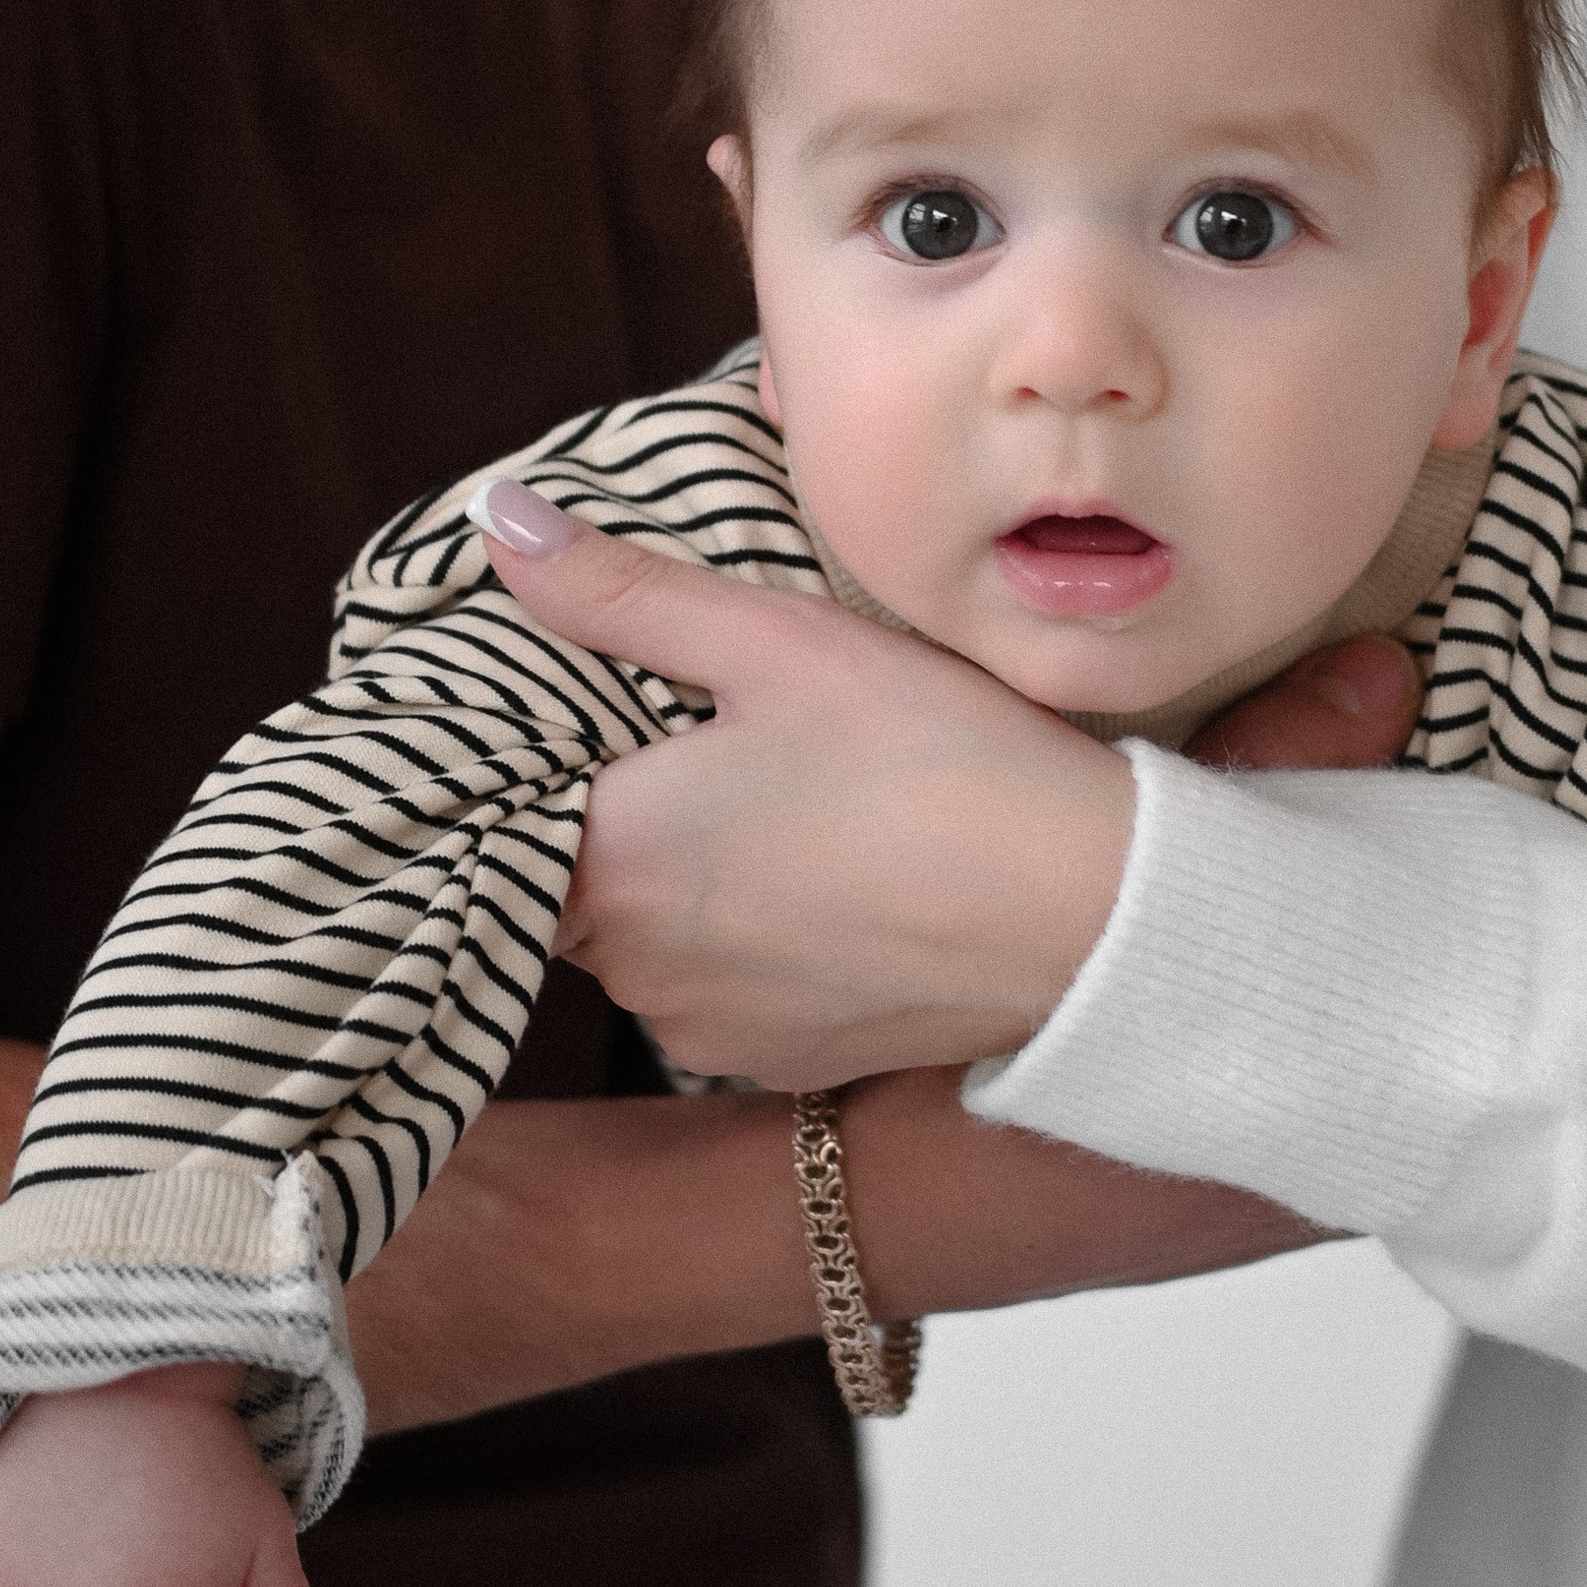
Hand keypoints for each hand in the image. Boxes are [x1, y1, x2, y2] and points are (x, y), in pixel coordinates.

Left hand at [481, 505, 1419, 1090]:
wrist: (1088, 914)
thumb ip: (620, 590)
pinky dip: (750, 940)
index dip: (529, 763)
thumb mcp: (777, 643)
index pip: (497, 817)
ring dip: (684, 881)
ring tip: (779, 806)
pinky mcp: (777, 1063)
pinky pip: (718, 991)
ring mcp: (705, 1031)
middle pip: (571, 877)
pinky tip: (828, 879)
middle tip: (698, 736)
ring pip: (646, 938)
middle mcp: (633, 971)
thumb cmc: (935, 764)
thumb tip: (497, 522)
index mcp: (610, 863)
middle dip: (617, 812)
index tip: (579, 715)